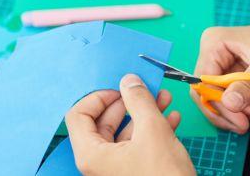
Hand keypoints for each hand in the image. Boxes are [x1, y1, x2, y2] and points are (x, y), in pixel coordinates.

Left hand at [66, 74, 194, 175]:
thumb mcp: (152, 130)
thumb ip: (138, 101)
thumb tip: (129, 82)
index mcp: (91, 155)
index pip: (78, 115)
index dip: (98, 97)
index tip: (119, 89)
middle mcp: (98, 163)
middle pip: (103, 122)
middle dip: (128, 103)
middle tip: (146, 90)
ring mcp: (116, 169)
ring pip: (124, 133)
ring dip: (144, 114)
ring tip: (164, 100)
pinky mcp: (133, 172)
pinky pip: (136, 145)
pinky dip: (151, 130)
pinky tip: (171, 120)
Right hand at [192, 22, 249, 133]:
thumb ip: (247, 85)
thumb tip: (230, 104)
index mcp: (215, 43)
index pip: (204, 80)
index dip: (217, 102)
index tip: (237, 119)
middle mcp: (215, 55)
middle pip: (208, 92)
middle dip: (229, 110)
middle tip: (245, 124)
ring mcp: (224, 67)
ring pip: (221, 99)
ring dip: (240, 111)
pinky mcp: (235, 78)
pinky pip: (232, 100)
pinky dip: (247, 109)